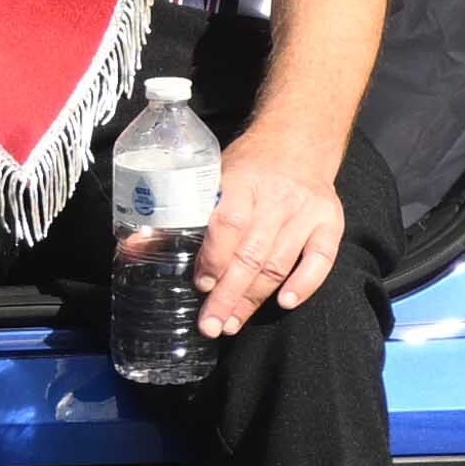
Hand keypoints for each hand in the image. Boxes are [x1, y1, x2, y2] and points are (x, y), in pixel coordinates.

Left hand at [195, 132, 347, 336]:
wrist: (299, 140)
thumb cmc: (248, 165)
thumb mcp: (212, 176)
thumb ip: (180, 212)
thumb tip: (133, 248)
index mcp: (243, 180)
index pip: (229, 223)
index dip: (214, 257)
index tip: (200, 284)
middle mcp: (278, 196)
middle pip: (252, 253)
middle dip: (229, 293)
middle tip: (211, 325)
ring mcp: (306, 210)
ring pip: (279, 262)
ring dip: (255, 298)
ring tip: (232, 322)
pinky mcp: (330, 222)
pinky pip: (321, 259)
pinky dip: (304, 283)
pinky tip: (284, 302)